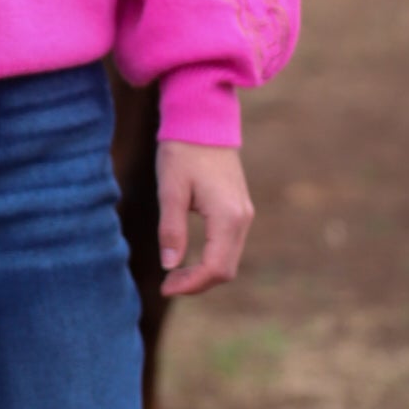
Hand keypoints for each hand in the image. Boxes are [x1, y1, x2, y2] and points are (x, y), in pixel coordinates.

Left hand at [156, 140, 253, 296]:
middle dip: (197, 283)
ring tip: (174, 275)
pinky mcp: (239, 209)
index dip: (191, 284)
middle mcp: (242, 218)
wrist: (204, 121)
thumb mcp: (170, 190)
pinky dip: (211, 259)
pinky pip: (229, 245)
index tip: (165, 287)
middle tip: (167, 285)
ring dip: (204, 272)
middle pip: (226, 269)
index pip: (215, 268)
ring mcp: (244, 214)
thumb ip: (171, 229)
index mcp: (228, 216)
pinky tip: (188, 258)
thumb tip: (169, 265)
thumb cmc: (183, 152)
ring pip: (229, 259)